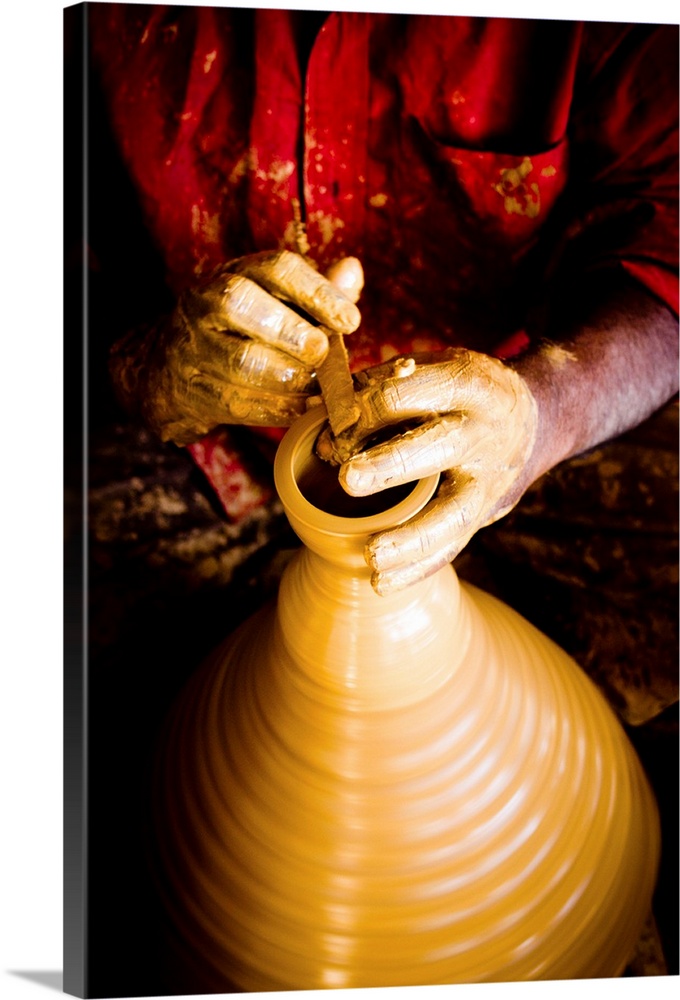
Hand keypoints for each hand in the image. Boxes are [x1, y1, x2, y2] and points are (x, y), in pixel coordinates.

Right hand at [109, 251, 362, 444]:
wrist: (168, 367)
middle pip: (241, 304)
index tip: (351, 321)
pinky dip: (276, 409)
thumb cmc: (242, 329)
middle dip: (290, 331)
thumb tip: (352, 271)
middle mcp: (207, 303)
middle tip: (323, 353)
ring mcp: (193, 347)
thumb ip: (316, 291)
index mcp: (237, 273)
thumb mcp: (275, 301)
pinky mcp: (192, 390)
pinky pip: (236, 403)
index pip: (277, 268)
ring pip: (240, 360)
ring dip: (287, 377)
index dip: (317, 293)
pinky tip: (302, 408)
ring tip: (317, 386)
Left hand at [316, 349, 538, 594]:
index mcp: (466, 384)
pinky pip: (452, 546)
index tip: (331, 433)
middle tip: (349, 479)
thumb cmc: (457, 393)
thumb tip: (317, 409)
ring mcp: (486, 478)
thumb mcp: (429, 369)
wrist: (529, 422)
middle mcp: (482, 431)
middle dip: (391, 464)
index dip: (364, 412)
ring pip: (452, 512)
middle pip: (437, 447)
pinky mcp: (484, 514)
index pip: (409, 394)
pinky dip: (417, 568)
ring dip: (411, 537)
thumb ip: (377, 387)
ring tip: (372, 555)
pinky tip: (382, 583)